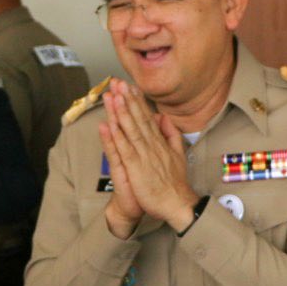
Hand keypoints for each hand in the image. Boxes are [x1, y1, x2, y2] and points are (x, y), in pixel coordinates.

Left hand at [102, 81, 195, 225]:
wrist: (177, 203)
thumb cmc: (175, 182)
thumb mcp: (178, 153)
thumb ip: (171, 134)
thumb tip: (163, 117)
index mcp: (159, 141)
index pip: (146, 117)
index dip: (137, 100)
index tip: (129, 86)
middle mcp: (152, 144)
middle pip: (138, 118)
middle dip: (127, 99)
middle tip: (117, 82)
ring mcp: (143, 155)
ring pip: (130, 129)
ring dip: (120, 111)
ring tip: (112, 95)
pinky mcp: (136, 167)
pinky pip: (124, 148)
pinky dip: (116, 136)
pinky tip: (108, 124)